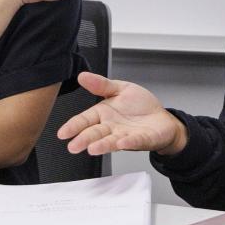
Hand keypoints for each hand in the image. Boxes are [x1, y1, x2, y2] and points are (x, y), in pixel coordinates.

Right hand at [56, 72, 187, 154]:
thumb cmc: (141, 107)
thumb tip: (83, 76)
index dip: (73, 126)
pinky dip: (128, 143)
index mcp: (104, 114)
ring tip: (92, 149)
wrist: (161, 118)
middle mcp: (112, 127)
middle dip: (84, 139)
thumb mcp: (120, 88)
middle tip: (73, 146)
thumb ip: (102, 85)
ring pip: (111, 141)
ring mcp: (125, 135)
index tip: (63, 133)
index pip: (85, 120)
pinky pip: (134, 141)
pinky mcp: (142, 139)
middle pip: (95, 133)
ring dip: (102, 145)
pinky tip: (121, 143)